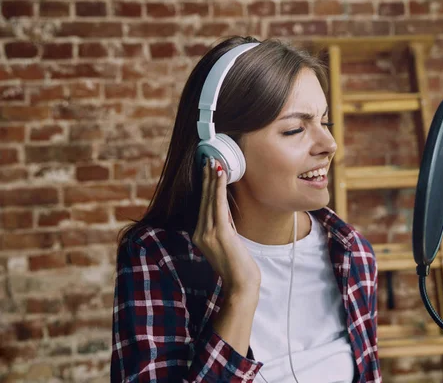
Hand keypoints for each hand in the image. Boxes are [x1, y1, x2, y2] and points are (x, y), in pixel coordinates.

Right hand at [192, 156, 260, 297]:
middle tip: (208, 159)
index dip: (204, 187)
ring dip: (211, 179)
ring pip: (209, 199)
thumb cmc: (237, 265)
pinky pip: (218, 205)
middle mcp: (200, 233)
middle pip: (203, 200)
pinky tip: (221, 175)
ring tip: (213, 163)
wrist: (241, 284)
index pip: (202, 206)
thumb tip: (224, 208)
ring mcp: (208, 233)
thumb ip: (223, 226)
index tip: (207, 171)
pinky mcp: (220, 233)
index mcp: (200, 235)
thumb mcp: (228, 241)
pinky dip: (218, 188)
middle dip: (205, 178)